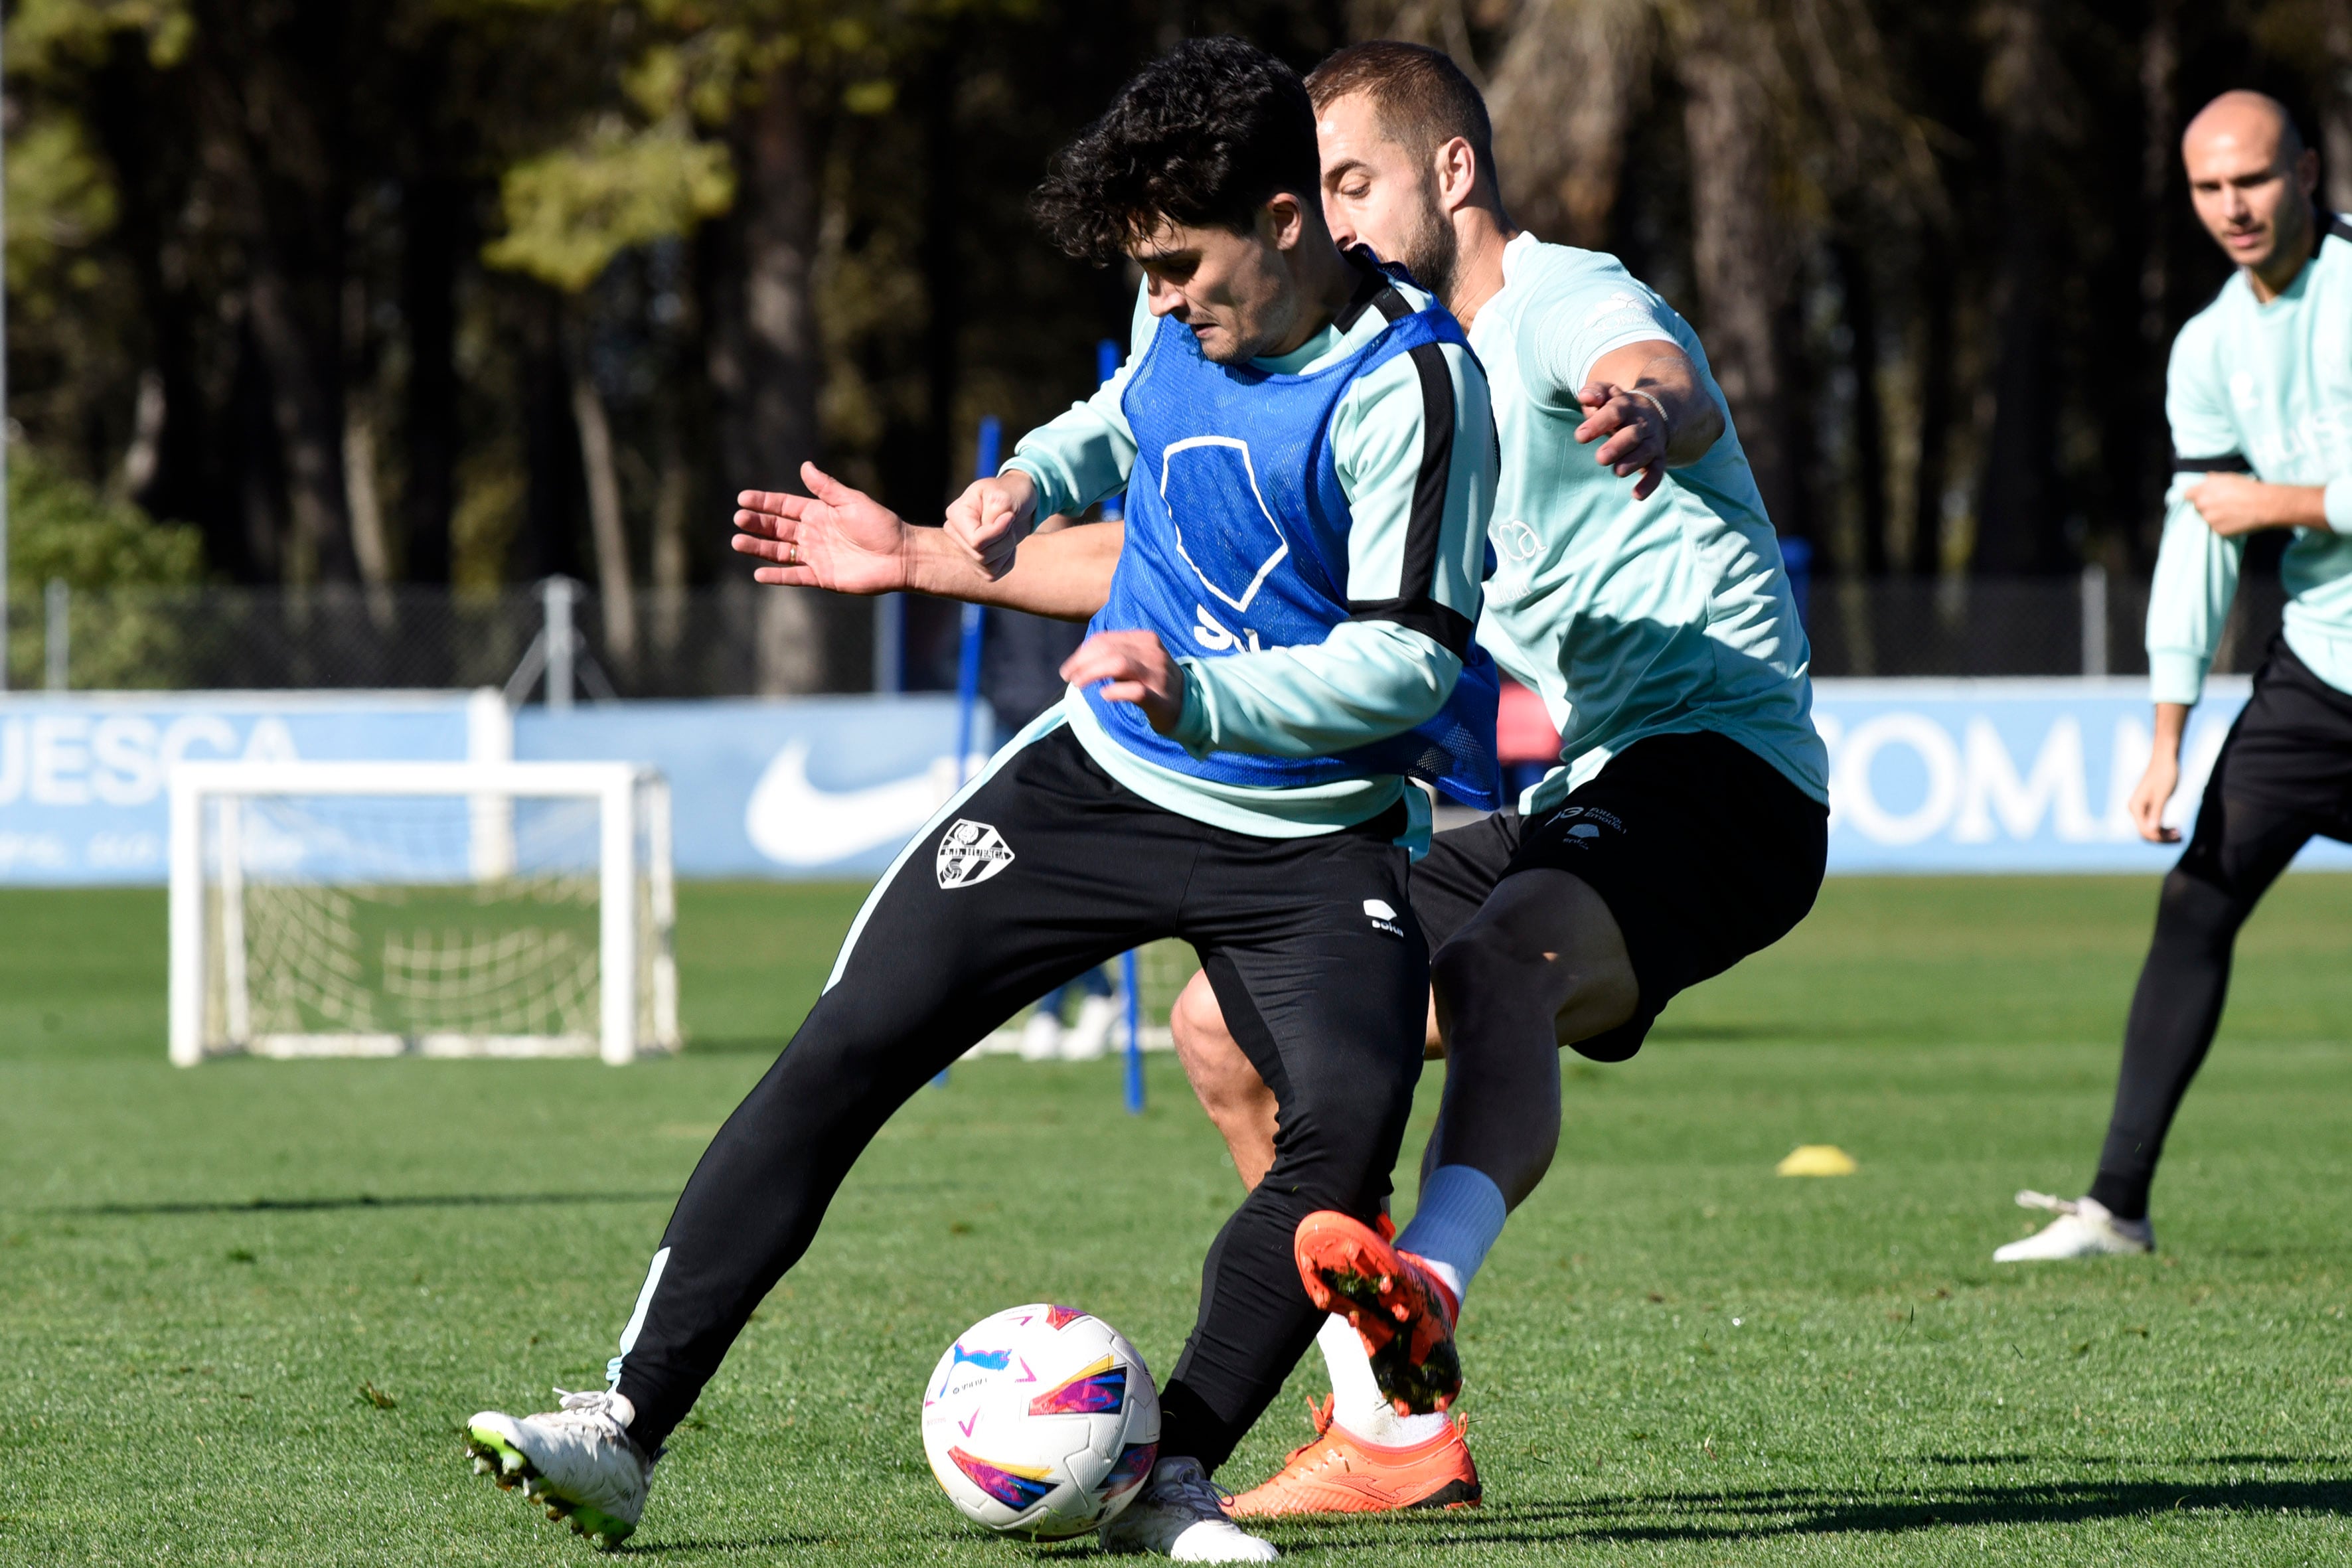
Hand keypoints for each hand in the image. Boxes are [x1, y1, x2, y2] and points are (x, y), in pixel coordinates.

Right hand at [732, 463, 909, 593]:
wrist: (901, 556)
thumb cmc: (881, 525)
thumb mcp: (852, 501)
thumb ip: (826, 488)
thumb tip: (804, 466)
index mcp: (819, 513)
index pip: (784, 506)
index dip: (764, 502)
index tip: (743, 499)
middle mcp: (813, 534)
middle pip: (777, 528)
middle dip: (757, 523)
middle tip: (738, 519)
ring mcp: (816, 556)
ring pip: (780, 552)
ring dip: (759, 547)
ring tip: (738, 542)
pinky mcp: (822, 577)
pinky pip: (795, 576)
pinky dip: (777, 576)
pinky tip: (758, 574)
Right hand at [946, 469, 1037, 578]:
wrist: (1018, 502)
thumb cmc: (1010, 493)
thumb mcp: (1004, 495)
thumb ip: (995, 512)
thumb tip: (989, 529)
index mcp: (955, 514)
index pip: (976, 541)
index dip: (999, 533)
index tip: (1010, 516)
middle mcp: (955, 534)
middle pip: (982, 555)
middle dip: (1005, 541)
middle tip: (1009, 522)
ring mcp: (963, 551)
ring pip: (988, 566)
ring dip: (1007, 550)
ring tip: (1008, 532)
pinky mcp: (976, 564)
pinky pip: (993, 574)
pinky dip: (1006, 560)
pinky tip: (1006, 544)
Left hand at [1062, 630, 1185, 734]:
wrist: (1191, 704)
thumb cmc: (1156, 681)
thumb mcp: (1139, 659)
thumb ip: (1115, 653)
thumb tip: (1081, 658)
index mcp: (1145, 640)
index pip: (1105, 639)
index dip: (1082, 653)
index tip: (1069, 668)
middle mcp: (1153, 653)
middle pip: (1108, 650)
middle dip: (1082, 663)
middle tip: (1070, 678)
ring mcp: (1157, 676)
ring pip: (1118, 664)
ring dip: (1092, 673)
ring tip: (1079, 685)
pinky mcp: (1159, 700)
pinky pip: (1135, 691)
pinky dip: (1116, 691)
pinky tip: (1104, 695)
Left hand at [1573, 382, 1667, 499]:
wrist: (1657, 411)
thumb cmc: (1620, 407)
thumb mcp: (1609, 394)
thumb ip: (1595, 392)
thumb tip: (1584, 396)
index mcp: (1627, 406)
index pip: (1614, 412)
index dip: (1598, 423)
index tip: (1580, 436)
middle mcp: (1642, 424)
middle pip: (1632, 434)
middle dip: (1617, 446)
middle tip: (1600, 458)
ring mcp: (1652, 442)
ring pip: (1645, 452)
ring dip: (1633, 463)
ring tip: (1618, 472)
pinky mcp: (1658, 458)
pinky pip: (1658, 471)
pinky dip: (1649, 484)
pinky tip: (1636, 495)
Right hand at [2128, 749, 2181, 842]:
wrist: (2165, 759)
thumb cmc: (2165, 774)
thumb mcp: (2162, 794)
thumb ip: (2157, 812)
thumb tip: (2152, 830)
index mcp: (2135, 807)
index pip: (2145, 830)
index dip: (2161, 837)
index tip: (2179, 835)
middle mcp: (2135, 809)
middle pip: (2146, 833)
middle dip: (2163, 838)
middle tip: (2181, 837)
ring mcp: (2140, 809)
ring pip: (2150, 830)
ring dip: (2164, 835)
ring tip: (2180, 834)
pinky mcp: (2148, 807)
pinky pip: (2153, 824)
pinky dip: (2164, 828)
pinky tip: (2175, 828)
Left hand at [2185, 473, 2309, 535]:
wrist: (2265, 504)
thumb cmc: (2249, 488)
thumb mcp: (2230, 477)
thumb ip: (2213, 479)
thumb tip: (2206, 478)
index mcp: (2204, 489)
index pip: (2187, 495)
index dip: (2195, 496)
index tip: (2200, 498)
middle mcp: (2203, 503)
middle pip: (2197, 507)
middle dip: (2206, 506)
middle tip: (2222, 505)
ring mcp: (2209, 518)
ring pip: (2206, 518)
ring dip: (2214, 516)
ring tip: (2231, 512)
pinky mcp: (2217, 530)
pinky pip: (2216, 528)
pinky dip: (2223, 525)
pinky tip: (2235, 520)